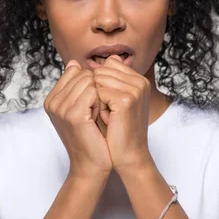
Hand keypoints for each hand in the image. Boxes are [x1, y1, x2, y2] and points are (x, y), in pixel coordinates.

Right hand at [44, 60, 112, 179]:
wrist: (92, 165)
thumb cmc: (91, 136)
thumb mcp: (81, 107)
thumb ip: (76, 85)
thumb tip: (73, 62)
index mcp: (52, 99)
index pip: (75, 71)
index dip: (90, 85)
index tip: (91, 105)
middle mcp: (52, 102)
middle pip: (83, 74)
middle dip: (96, 89)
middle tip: (96, 111)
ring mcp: (60, 108)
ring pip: (89, 81)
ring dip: (100, 96)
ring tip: (96, 115)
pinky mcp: (73, 115)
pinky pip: (94, 92)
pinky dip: (101, 102)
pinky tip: (99, 118)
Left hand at [93, 55, 153, 172]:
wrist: (128, 156)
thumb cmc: (117, 130)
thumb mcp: (111, 100)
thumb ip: (103, 79)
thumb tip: (78, 61)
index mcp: (139, 79)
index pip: (107, 64)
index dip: (99, 84)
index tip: (108, 104)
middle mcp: (140, 81)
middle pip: (100, 71)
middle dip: (96, 91)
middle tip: (108, 112)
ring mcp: (135, 90)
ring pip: (97, 80)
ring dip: (96, 99)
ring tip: (108, 116)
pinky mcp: (126, 100)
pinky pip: (97, 93)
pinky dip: (98, 108)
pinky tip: (108, 121)